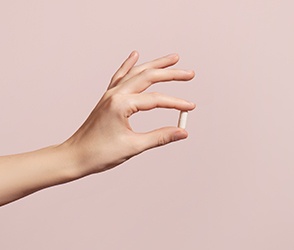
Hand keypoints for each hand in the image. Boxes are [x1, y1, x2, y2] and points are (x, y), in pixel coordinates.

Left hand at [63, 51, 195, 176]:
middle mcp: (115, 94)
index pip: (156, 100)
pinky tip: (135, 55)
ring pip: (136, 72)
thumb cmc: (100, 153)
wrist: (74, 156)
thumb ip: (160, 137)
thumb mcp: (133, 146)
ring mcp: (110, 94)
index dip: (176, 104)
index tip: (190, 108)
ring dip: (155, 65)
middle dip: (170, 73)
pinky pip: (120, 76)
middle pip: (148, 77)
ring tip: (171, 59)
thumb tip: (182, 132)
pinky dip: (129, 65)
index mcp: (121, 104)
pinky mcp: (107, 98)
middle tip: (189, 73)